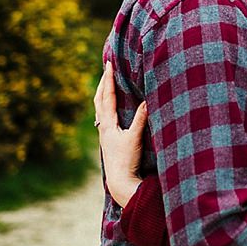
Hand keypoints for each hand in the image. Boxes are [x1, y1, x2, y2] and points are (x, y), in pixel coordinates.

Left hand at [93, 60, 145, 207]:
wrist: (120, 182)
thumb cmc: (126, 161)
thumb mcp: (135, 138)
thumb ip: (141, 119)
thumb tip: (147, 100)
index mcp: (108, 124)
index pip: (107, 96)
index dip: (108, 79)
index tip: (108, 64)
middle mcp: (103, 127)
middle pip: (99, 100)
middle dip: (102, 83)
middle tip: (106, 69)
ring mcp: (105, 135)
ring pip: (100, 109)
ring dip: (103, 95)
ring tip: (107, 84)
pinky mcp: (109, 141)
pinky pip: (105, 118)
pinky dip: (107, 107)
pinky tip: (112, 110)